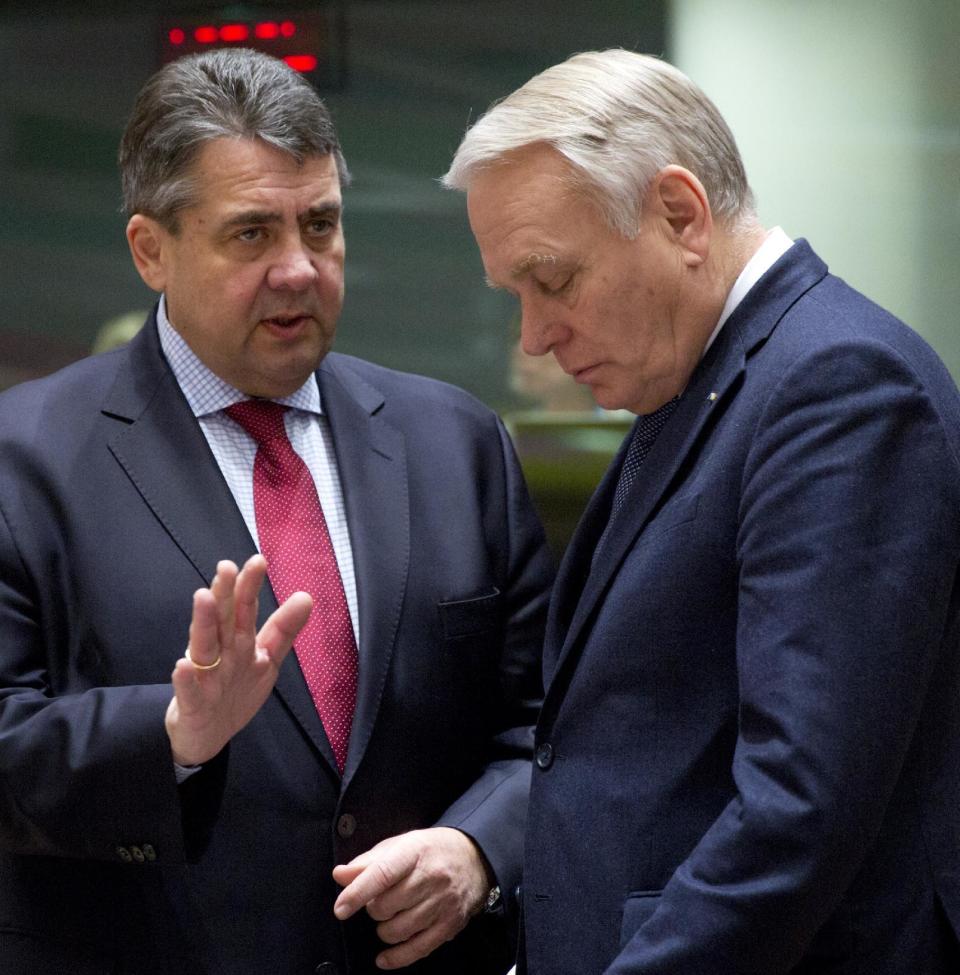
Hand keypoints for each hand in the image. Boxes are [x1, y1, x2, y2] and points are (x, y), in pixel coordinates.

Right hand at [165, 555, 311, 765]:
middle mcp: (219, 652)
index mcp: (238, 641)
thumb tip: (306, 596)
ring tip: (204, 597)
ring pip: (203, 646)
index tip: (258, 560)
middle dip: (224, 593)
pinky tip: (183, 665)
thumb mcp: (265, 660)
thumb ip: (283, 630)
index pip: (244, 609)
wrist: (205, 736)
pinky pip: (188, 691)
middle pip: (222, 619)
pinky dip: (185, 679)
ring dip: (203, 623)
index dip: (250, 586)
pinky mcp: (192, 704)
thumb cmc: (234, 690)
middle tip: (226, 567)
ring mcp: (204, 677)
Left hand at [332, 827, 491, 969]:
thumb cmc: (430, 850)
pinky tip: (384, 957)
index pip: (383, 874)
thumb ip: (368, 861)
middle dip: (374, 908)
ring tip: (390, 916)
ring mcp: (442, 903)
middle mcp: (431, 877)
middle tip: (380, 901)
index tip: (340, 908)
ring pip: (398, 931)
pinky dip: (396, 958)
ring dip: (384, 929)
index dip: (358, 893)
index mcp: (414, 852)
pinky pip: (417, 950)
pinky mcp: (450, 925)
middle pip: (387, 906)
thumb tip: (339, 875)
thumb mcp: (400, 845)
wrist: (475, 856)